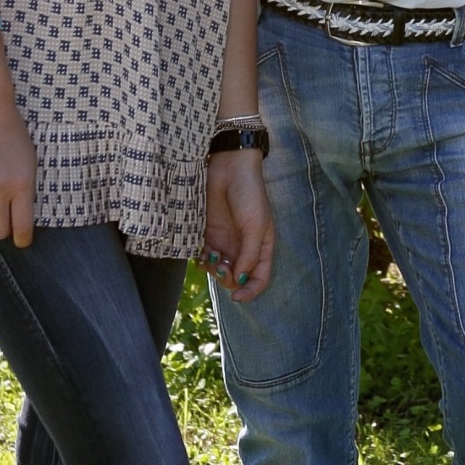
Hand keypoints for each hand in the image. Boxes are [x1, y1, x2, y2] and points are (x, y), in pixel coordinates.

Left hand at [204, 152, 274, 304]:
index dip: (250, 291)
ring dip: (214, 270)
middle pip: (236, 278)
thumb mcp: (255, 226)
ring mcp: (226, 242)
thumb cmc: (249, 194)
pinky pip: (205, 257)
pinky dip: (202, 260)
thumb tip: (239, 280)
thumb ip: (248, 255)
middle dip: (228, 279)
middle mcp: (244, 248)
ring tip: (211, 257)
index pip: (259, 279)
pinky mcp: (209, 234)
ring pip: (219, 270)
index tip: (237, 297)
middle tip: (222, 266)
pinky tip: (202, 254)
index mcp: (261, 247)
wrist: (229, 167)